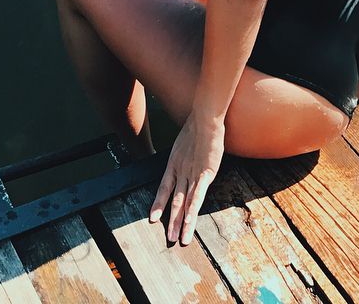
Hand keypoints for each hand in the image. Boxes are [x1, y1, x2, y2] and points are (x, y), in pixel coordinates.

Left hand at [148, 113, 224, 244]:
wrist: (204, 119)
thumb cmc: (197, 128)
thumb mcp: (184, 144)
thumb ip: (185, 156)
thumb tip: (187, 161)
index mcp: (174, 164)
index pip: (164, 188)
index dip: (158, 204)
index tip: (153, 218)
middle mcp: (181, 172)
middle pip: (174, 200)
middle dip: (171, 220)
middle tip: (168, 238)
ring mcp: (192, 174)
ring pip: (185, 202)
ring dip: (181, 222)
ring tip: (179, 238)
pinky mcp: (205, 173)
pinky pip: (198, 195)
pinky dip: (193, 210)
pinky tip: (190, 221)